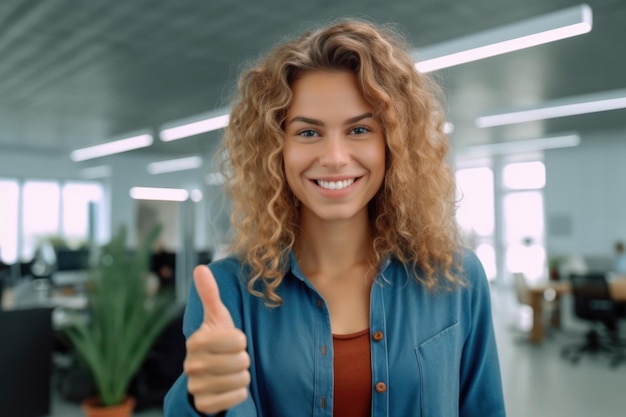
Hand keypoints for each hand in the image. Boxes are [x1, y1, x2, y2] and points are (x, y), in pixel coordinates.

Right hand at [184, 265, 249, 413]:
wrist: (206, 376)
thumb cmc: (216, 342)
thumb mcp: (216, 318)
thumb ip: (210, 294)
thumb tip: (200, 268)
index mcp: (196, 340)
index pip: (238, 340)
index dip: (240, 340)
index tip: (232, 341)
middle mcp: (192, 364)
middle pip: (241, 361)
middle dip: (242, 359)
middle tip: (232, 358)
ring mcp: (196, 385)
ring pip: (241, 380)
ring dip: (242, 376)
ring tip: (230, 371)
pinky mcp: (203, 404)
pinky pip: (236, 397)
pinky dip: (238, 393)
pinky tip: (229, 387)